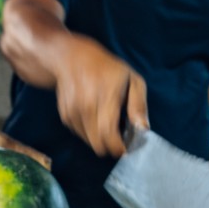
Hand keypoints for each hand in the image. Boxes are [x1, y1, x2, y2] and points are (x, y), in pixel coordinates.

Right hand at [53, 37, 148, 157]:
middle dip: (110, 147)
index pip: (108, 132)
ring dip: (100, 139)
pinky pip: (80, 134)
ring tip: (108, 123)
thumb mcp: (132, 80)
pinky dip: (90, 132)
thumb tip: (143, 129)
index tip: (125, 149)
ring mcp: (73, 111)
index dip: (117, 147)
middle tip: (120, 140)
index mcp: (106, 96)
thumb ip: (138, 105)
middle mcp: (85, 105)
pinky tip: (95, 118)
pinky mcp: (65, 116)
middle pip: (97, 142)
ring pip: (89, 141)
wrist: (72, 58)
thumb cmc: (107, 69)